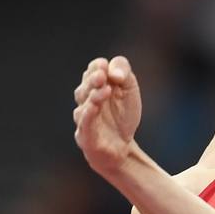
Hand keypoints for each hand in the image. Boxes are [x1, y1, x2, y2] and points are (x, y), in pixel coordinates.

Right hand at [72, 56, 141, 175]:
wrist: (123, 148)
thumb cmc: (123, 116)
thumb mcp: (130, 90)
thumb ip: (124, 74)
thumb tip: (114, 73)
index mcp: (94, 86)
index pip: (91, 71)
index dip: (97, 67)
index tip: (105, 66)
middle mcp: (85, 100)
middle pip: (86, 87)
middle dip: (93, 80)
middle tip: (102, 75)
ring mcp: (84, 119)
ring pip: (84, 105)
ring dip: (94, 96)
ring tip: (106, 90)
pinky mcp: (86, 137)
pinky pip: (85, 124)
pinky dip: (88, 115)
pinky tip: (94, 107)